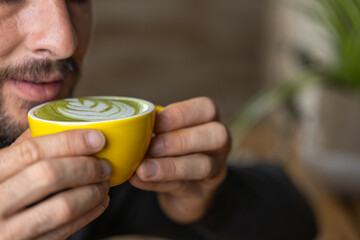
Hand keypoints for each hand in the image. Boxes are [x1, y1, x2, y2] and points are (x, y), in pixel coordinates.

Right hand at [0, 129, 111, 239]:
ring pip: (62, 207)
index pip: (32, 152)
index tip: (98, 138)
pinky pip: (64, 231)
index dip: (70, 142)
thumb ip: (23, 149)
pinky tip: (99, 203)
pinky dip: (89, 214)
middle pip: (50, 176)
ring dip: (92, 192)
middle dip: (86, 167)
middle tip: (105, 165)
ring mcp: (8, 232)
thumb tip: (59, 126)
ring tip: (104, 184)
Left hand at [130, 97, 230, 223]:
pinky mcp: (203, 193)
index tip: (154, 121)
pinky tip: (140, 180)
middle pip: (216, 135)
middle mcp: (219, 143)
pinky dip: (159, 184)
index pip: (206, 108)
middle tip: (152, 146)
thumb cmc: (172, 149)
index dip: (181, 114)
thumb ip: (154, 127)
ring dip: (171, 166)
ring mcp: (216, 169)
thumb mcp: (166, 133)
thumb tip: (129, 124)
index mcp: (209, 120)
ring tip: (144, 168)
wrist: (182, 187)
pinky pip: (185, 187)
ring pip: (204, 165)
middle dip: (181, 139)